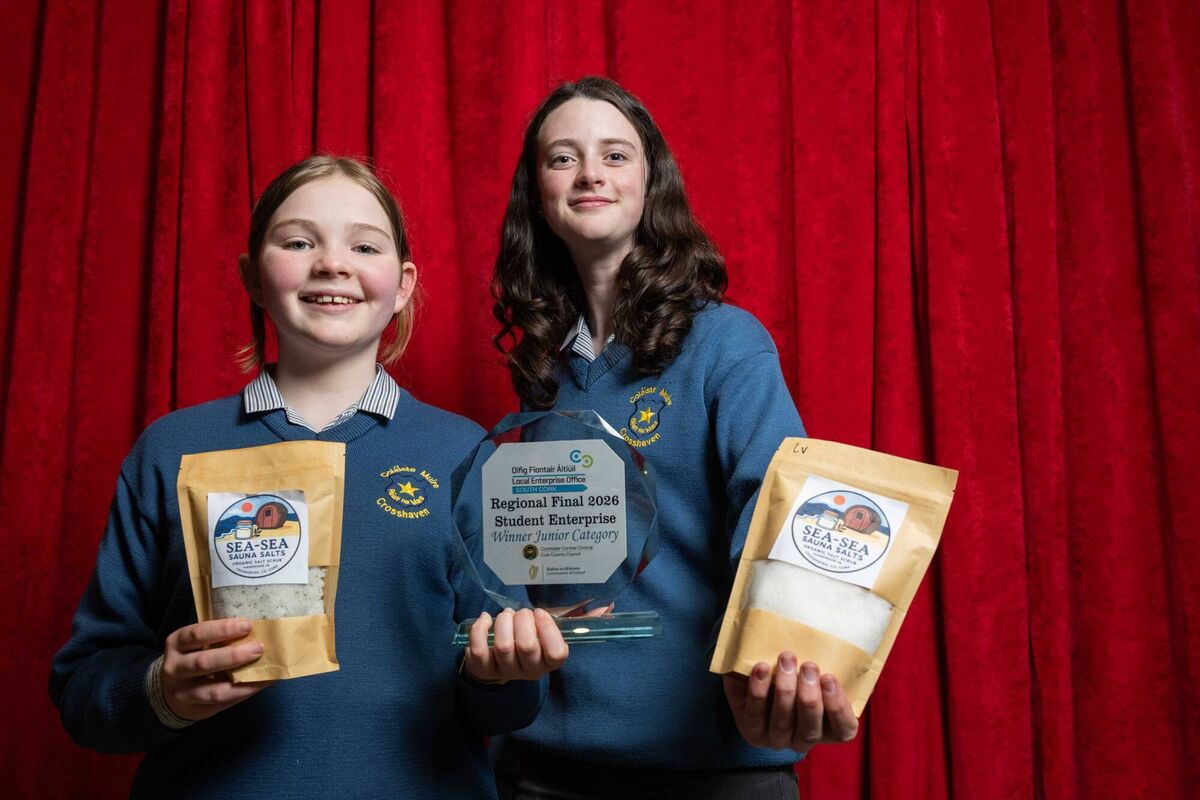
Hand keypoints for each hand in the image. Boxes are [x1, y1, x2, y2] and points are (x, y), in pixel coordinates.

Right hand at [160, 618, 275, 721]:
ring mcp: (183, 693)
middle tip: (258, 648)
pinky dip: (245, 692)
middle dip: (233, 655)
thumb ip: (218, 638)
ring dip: (242, 680)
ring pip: (213, 690)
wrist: (170, 691)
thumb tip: (257, 630)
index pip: (197, 634)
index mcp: (176, 644)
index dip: (223, 629)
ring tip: (264, 670)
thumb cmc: (192, 658)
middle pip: (203, 662)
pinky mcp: (196, 709)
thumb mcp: (196, 644)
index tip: (247, 625)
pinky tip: (261, 684)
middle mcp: (175, 668)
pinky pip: (223, 702)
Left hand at [462, 608, 568, 683]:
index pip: (556, 654)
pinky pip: (479, 649)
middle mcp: (528, 671)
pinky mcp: (483, 669)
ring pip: (503, 646)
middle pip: (527, 646)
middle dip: (523, 619)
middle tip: (522, 613)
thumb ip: (575, 620)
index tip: (540, 613)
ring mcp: (505, 672)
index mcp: (549, 663)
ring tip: (506, 615)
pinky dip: (480, 628)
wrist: (500, 663)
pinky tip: (486, 618)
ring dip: (504, 621)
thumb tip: (606, 608)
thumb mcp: (551, 633)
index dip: (548, 629)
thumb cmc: (532, 641)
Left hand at [722, 651, 858, 753]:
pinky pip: (755, 715)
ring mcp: (776, 739)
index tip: (830, 677)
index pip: (844, 730)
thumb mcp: (813, 673)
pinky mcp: (752, 731)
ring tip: (786, 659)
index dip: (839, 708)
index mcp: (827, 729)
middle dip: (810, 697)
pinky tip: (761, 668)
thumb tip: (842, 636)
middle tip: (809, 666)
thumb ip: (825, 667)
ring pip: (783, 723)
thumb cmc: (793, 674)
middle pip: (810, 729)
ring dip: (785, 689)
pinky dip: (759, 691)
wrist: (752, 679)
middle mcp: (802, 740)